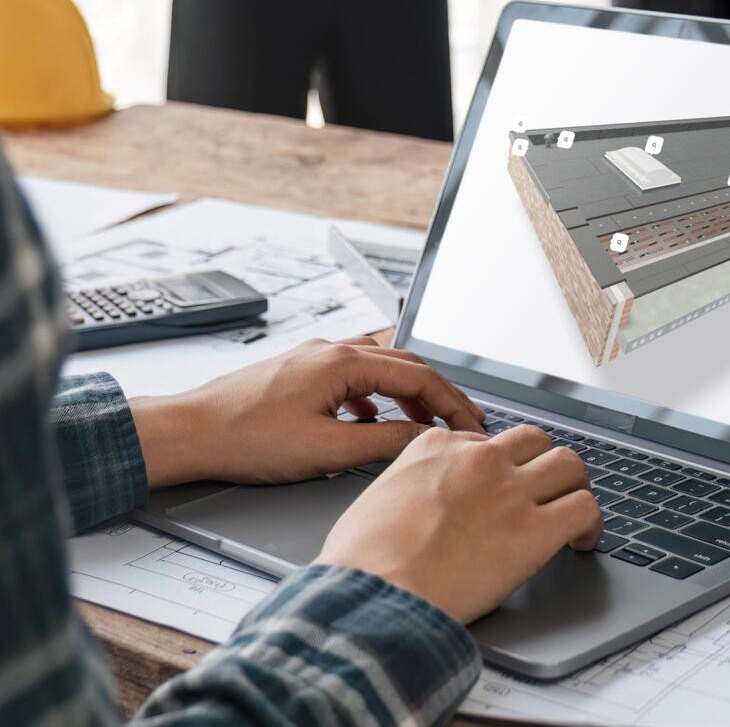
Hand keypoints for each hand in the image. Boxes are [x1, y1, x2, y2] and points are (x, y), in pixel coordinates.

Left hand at [129, 337, 485, 487]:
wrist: (189, 431)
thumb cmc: (245, 438)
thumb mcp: (325, 449)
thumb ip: (382, 441)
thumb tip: (422, 438)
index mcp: (343, 362)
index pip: (418, 376)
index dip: (452, 403)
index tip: (472, 424)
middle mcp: (332, 349)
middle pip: (404, 363)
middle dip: (438, 392)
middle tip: (463, 419)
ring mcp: (314, 356)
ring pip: (379, 365)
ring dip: (407, 391)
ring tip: (424, 420)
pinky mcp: (300, 371)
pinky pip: (353, 374)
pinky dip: (374, 394)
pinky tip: (369, 419)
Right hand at [317, 424, 602, 623]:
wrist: (374, 591)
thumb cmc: (362, 561)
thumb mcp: (374, 500)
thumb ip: (405, 489)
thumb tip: (413, 506)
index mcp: (436, 448)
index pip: (482, 441)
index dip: (495, 467)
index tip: (498, 488)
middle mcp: (478, 459)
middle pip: (533, 440)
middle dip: (541, 463)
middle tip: (544, 490)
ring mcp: (510, 490)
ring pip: (568, 463)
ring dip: (574, 486)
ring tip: (572, 511)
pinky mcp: (535, 530)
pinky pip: (584, 508)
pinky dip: (592, 523)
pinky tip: (583, 541)